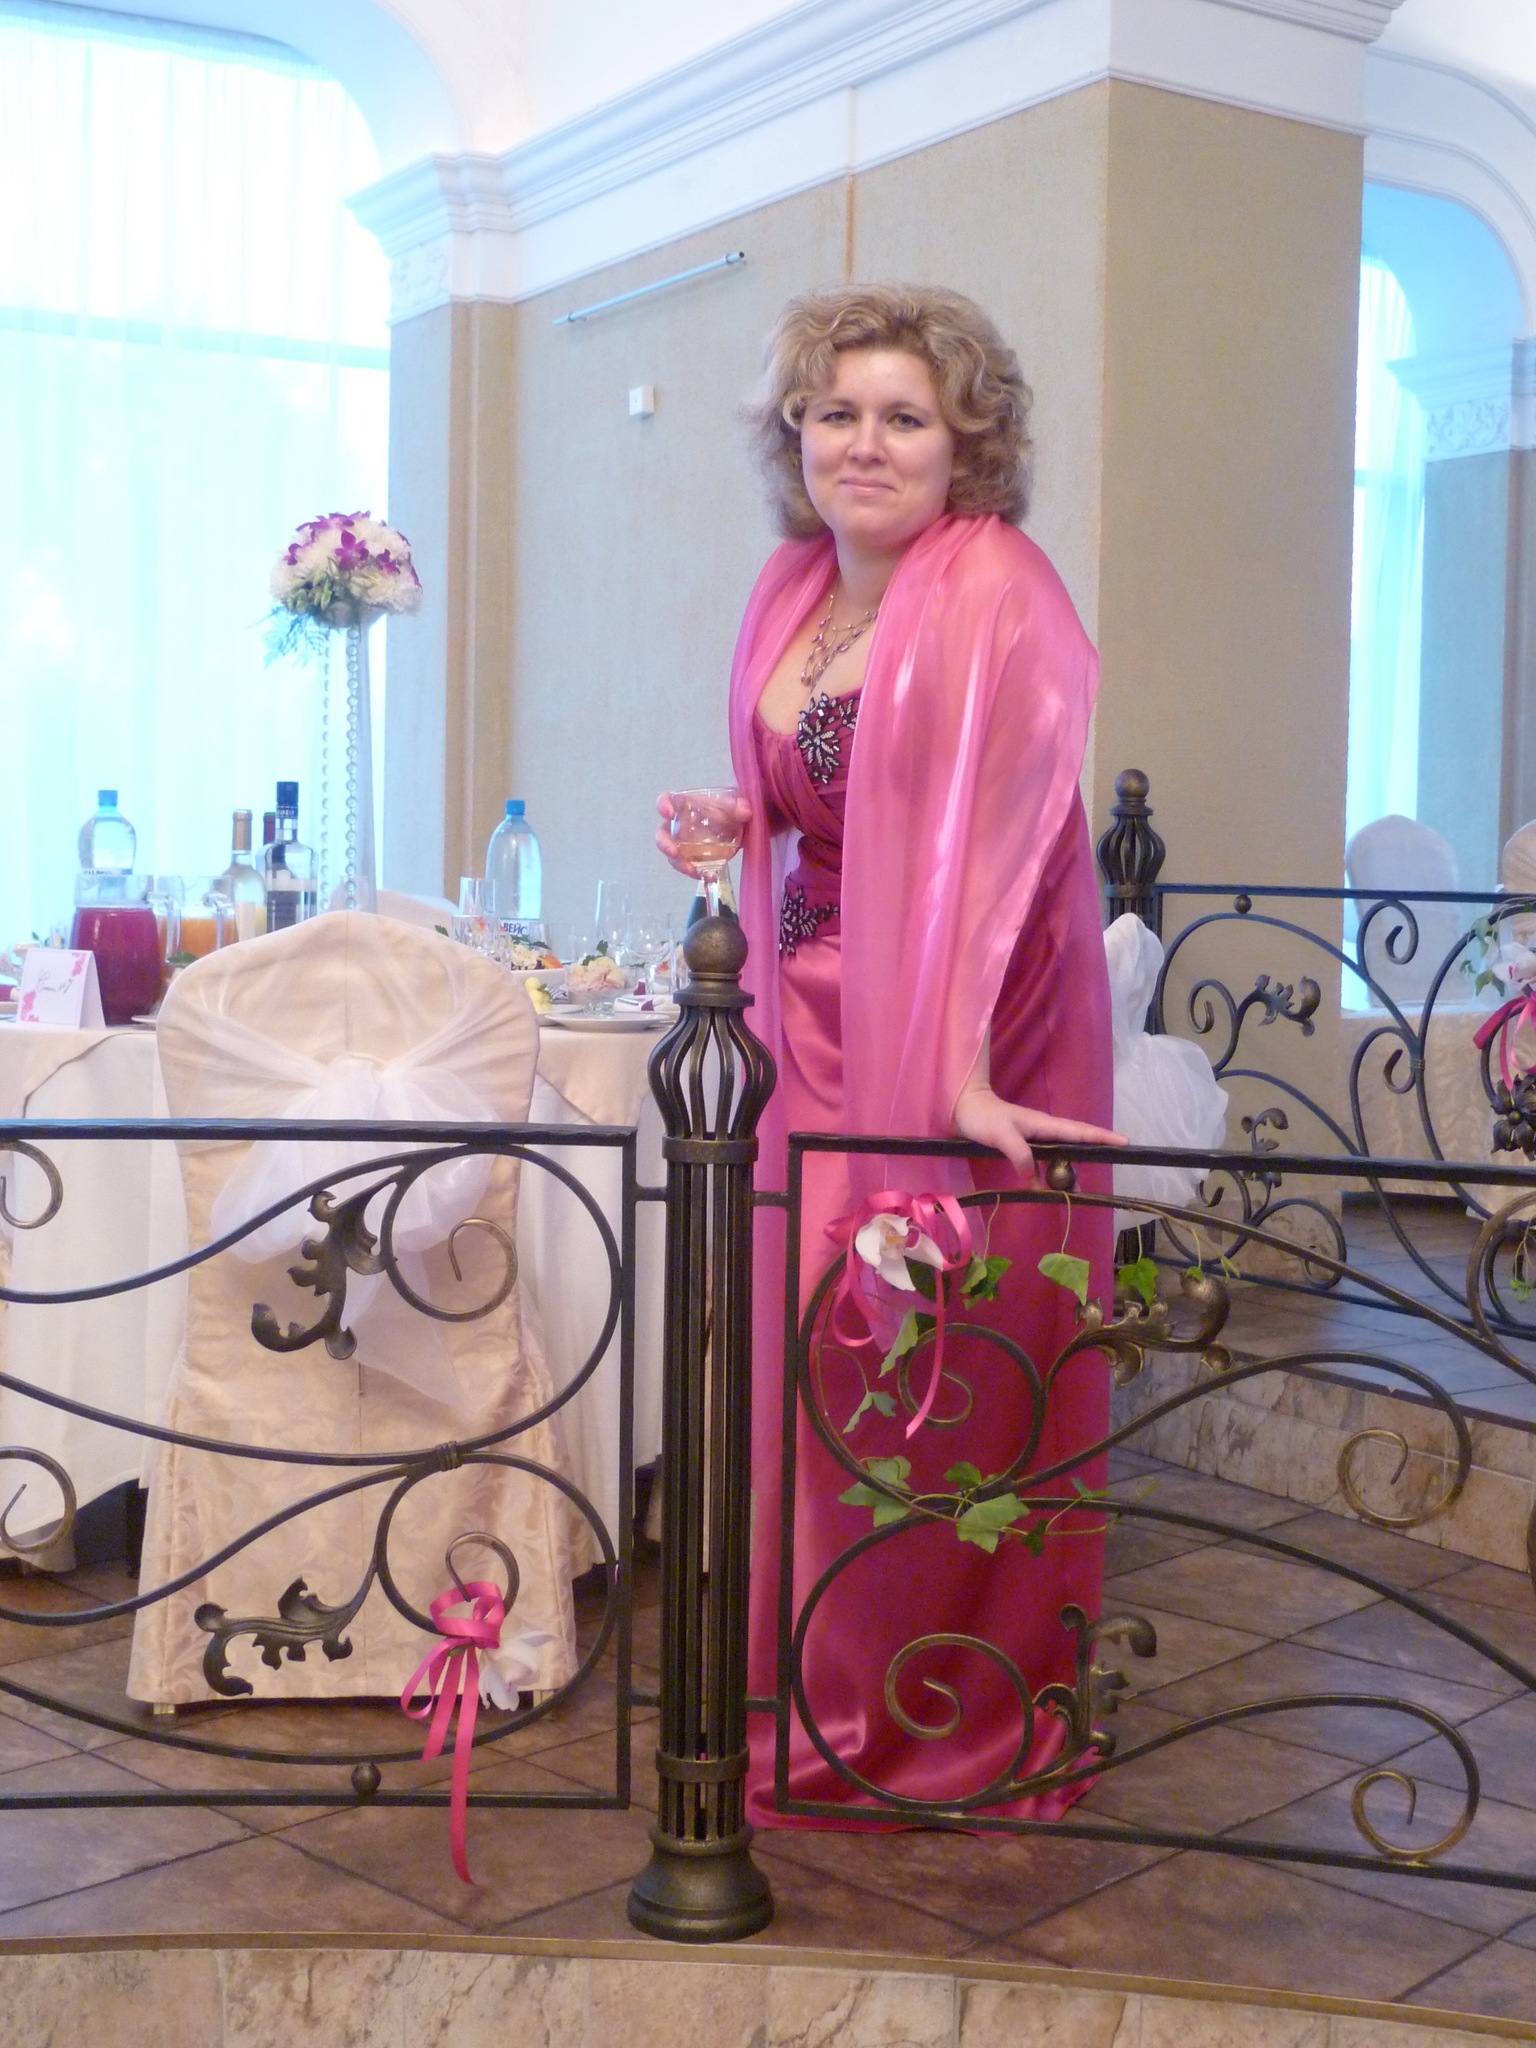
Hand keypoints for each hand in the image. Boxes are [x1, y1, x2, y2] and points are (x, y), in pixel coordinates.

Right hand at [654, 791, 753, 878]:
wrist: (736, 826)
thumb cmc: (727, 811)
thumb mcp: (734, 807)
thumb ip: (740, 807)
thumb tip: (746, 811)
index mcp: (685, 805)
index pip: (666, 800)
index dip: (663, 805)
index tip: (668, 813)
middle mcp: (678, 825)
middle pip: (662, 833)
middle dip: (664, 843)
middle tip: (673, 852)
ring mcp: (682, 843)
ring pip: (672, 853)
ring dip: (678, 863)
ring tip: (691, 870)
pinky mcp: (690, 857)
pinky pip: (685, 865)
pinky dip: (692, 871)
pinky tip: (701, 874)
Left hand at [953, 1086, 1125, 1179]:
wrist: (964, 1109)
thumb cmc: (983, 1118)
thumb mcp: (1001, 1135)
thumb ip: (1019, 1153)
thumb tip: (1034, 1177)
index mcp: (1044, 1125)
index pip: (1079, 1132)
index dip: (1102, 1137)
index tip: (1124, 1142)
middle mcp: (1043, 1132)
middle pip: (1075, 1145)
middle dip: (1093, 1155)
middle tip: (1110, 1167)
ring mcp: (1034, 1140)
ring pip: (1058, 1157)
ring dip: (1065, 1173)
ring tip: (1075, 1192)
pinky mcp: (1022, 1148)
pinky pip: (1040, 1164)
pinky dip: (1044, 1177)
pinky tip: (1043, 1190)